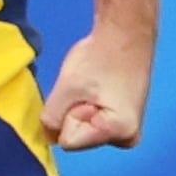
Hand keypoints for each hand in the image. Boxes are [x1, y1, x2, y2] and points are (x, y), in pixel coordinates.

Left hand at [42, 21, 152, 151]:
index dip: (68, 114)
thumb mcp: (67, 87)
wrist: (125, 34)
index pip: (68, 141)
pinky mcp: (123, 122)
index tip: (84, 92)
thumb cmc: (100, 55)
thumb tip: (48, 137)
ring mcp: (127, 131)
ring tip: (97, 86)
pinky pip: (92, 123)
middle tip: (90, 88)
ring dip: (81, 109)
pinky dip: (89, 106)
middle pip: (78, 138)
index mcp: (119, 132)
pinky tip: (101, 89)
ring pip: (83, 131)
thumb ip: (51, 118)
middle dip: (75, 113)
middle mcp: (127, 138)